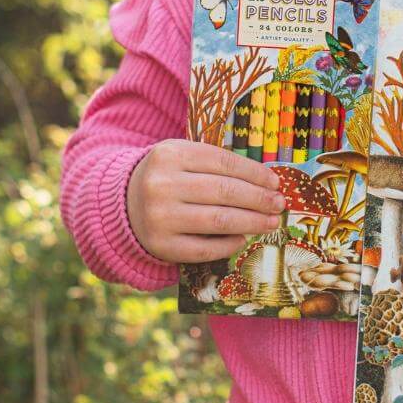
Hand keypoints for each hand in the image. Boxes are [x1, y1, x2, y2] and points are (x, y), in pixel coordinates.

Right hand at [127, 139, 284, 262]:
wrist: (123, 203)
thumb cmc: (169, 177)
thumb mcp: (185, 158)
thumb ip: (219, 165)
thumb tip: (268, 184)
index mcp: (170, 154)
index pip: (224, 163)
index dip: (255, 174)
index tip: (275, 183)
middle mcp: (162, 184)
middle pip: (225, 192)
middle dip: (259, 199)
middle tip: (279, 204)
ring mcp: (159, 216)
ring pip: (219, 220)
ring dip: (252, 222)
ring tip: (271, 221)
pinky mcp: (160, 245)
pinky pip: (204, 248)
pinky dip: (229, 244)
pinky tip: (242, 238)